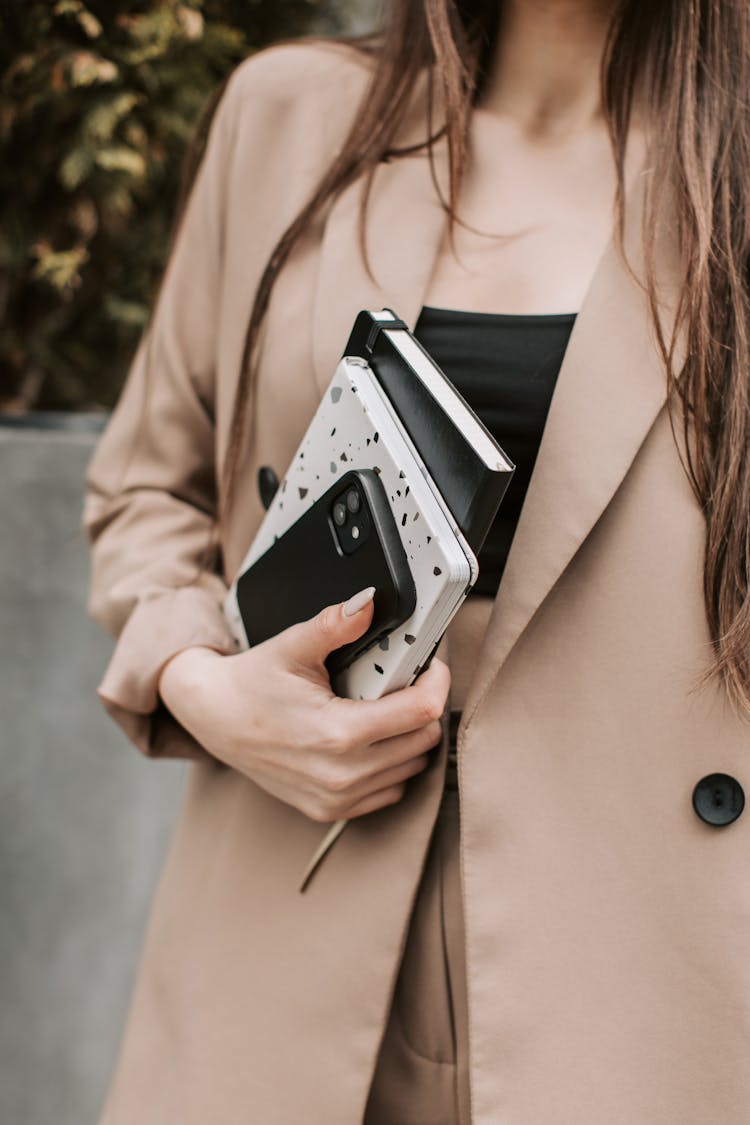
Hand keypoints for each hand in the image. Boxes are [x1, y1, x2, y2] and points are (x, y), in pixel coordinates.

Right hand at [157, 587, 450, 822]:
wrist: (213, 719)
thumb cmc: (251, 683)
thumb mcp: (292, 646)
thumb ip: (335, 624)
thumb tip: (369, 602)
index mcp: (337, 733)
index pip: (421, 713)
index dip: (436, 683)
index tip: (431, 667)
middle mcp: (341, 774)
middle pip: (424, 741)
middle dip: (424, 706)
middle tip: (406, 682)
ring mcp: (337, 797)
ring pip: (412, 767)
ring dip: (411, 737)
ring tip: (386, 708)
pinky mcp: (331, 810)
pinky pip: (390, 790)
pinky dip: (393, 764)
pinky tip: (372, 739)